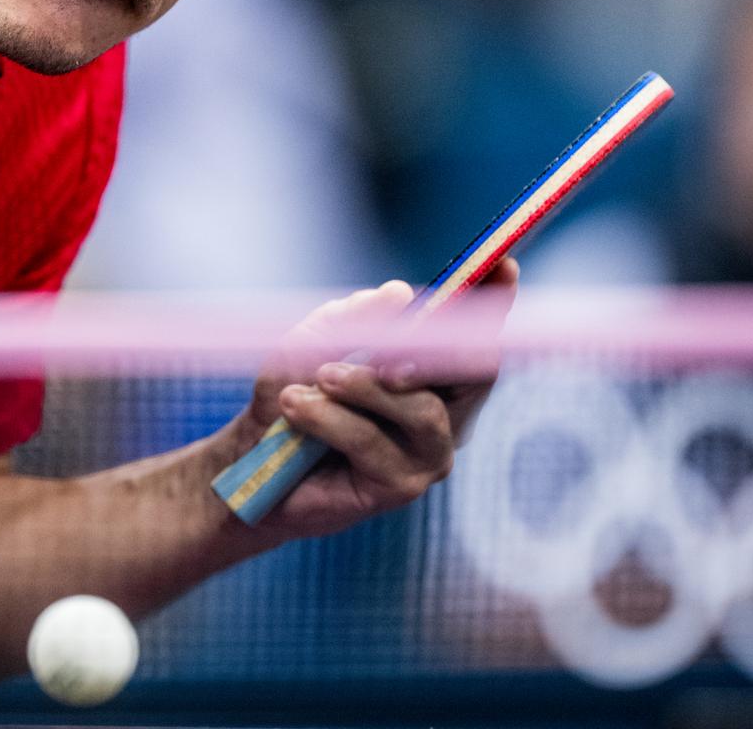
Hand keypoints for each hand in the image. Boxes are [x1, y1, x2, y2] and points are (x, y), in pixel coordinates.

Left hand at [220, 259, 518, 540]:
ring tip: (318, 378)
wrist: (249, 463)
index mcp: (433, 371)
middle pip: (475, 372)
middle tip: (385, 348)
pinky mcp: (401, 486)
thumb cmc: (289, 398)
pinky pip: (373, 441)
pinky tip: (295, 407)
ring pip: (422, 408)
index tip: (502, 265)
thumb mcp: (309, 343)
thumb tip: (400, 294)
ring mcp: (428, 452)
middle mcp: (444, 411)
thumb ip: (353, 318)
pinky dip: (330, 418)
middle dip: (435, 351)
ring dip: (363, 386)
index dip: (494, 299)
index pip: (475, 334)